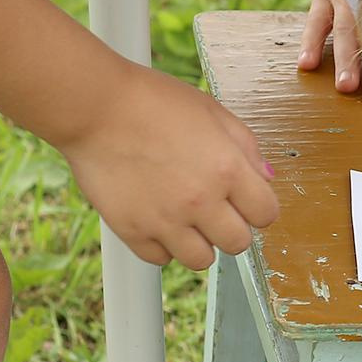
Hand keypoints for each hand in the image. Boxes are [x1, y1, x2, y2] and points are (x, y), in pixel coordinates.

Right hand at [57, 63, 280, 267]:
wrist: (95, 107)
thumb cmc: (152, 101)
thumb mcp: (211, 111)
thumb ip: (246, 147)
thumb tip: (266, 178)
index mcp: (227, 169)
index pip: (266, 214)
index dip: (258, 206)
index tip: (245, 200)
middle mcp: (201, 201)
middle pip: (238, 243)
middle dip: (232, 227)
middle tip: (214, 209)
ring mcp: (165, 220)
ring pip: (201, 260)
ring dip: (199, 242)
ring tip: (185, 217)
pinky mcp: (132, 230)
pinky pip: (160, 259)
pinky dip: (161, 244)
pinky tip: (157, 218)